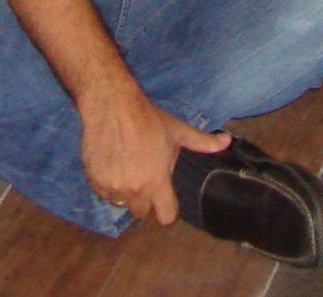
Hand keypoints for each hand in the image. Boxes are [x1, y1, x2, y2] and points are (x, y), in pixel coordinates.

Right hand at [80, 88, 227, 225]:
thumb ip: (203, 142)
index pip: (166, 217)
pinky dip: (108, 185)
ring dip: (125, 193)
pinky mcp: (94, 181)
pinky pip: (104, 194)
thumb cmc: (148, 119)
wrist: (112, 105)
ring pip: (121, 203)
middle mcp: (133, 189)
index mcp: (156, 181)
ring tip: (129, 168)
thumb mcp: (178, 131)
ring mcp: (112, 187)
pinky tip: (113, 165)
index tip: (166, 199)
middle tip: (145, 178)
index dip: (168, 209)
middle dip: (145, 199)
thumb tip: (228, 141)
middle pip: (142, 212)